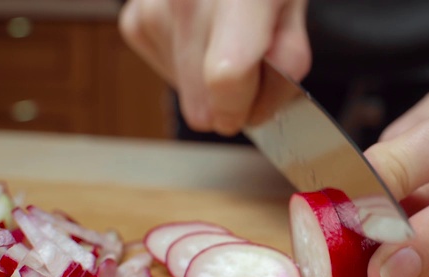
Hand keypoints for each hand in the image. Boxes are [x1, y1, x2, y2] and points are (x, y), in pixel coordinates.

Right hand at [119, 0, 310, 134]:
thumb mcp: (293, 14)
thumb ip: (286, 65)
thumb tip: (254, 108)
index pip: (227, 75)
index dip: (238, 108)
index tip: (245, 113)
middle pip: (201, 93)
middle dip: (228, 101)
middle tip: (248, 74)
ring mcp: (155, 8)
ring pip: (184, 89)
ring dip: (208, 83)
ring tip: (224, 43)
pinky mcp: (135, 20)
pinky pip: (167, 71)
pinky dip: (188, 68)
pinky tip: (202, 40)